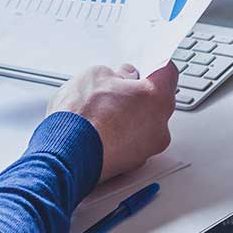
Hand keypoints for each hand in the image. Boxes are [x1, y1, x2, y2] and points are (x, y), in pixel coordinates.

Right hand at [48, 62, 176, 181]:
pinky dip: (119, 138)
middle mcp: (159, 127)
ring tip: (101, 113)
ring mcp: (146, 150)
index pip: (167, 73)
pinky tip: (98, 131)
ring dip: (128, 118)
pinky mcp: (131, 166)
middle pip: (156, 103)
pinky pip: (130, 145)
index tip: (142, 66)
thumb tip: (122, 78)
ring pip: (143, 127)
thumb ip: (118, 74)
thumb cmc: (83, 116)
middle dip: (138, 95)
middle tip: (116, 89)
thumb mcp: (97, 75)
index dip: (152, 67)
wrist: (65, 153)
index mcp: (158, 99)